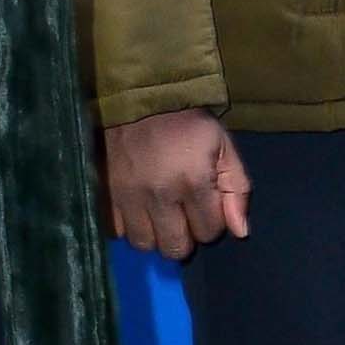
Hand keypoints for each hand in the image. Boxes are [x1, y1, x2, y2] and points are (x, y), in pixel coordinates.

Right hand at [105, 109, 251, 259]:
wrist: (138, 97)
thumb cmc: (187, 123)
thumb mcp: (222, 145)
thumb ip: (236, 188)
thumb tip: (240, 232)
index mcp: (193, 181)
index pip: (209, 232)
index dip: (211, 221)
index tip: (204, 203)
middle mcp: (160, 195)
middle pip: (176, 247)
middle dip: (185, 236)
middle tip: (182, 215)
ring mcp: (128, 197)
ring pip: (145, 244)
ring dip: (155, 235)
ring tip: (159, 216)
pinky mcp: (105, 194)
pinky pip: (117, 231)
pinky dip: (129, 227)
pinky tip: (137, 211)